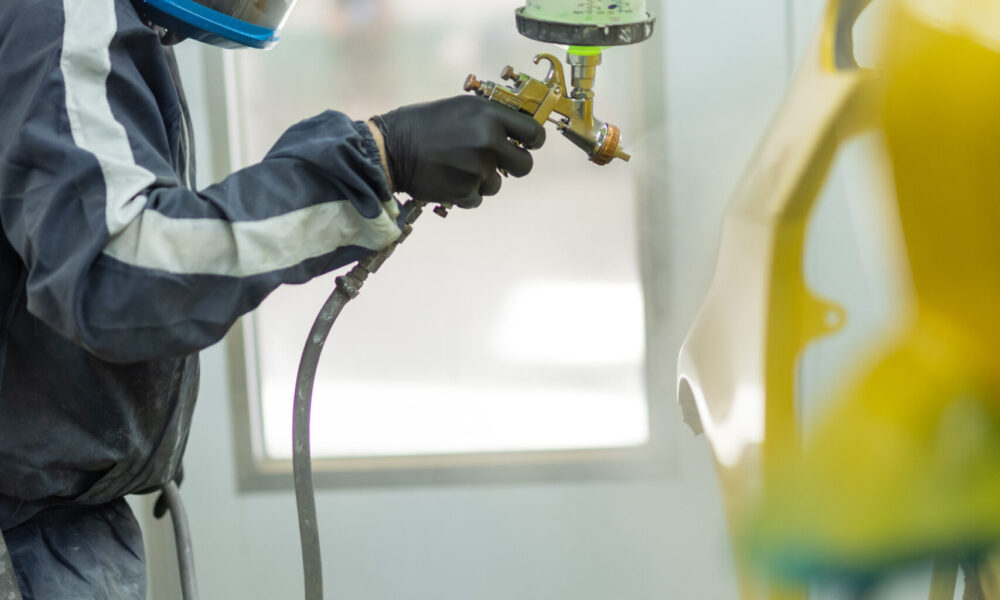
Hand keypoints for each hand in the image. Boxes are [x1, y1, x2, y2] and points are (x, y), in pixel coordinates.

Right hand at [372, 95, 545, 207]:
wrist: (390, 149)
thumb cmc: (422, 124)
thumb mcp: (461, 108)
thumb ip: (490, 119)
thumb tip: (516, 132)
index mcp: (489, 116)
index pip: (534, 133)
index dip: (533, 141)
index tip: (527, 144)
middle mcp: (489, 142)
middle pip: (525, 165)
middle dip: (514, 165)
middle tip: (497, 163)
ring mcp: (478, 169)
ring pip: (497, 184)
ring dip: (482, 180)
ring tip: (456, 167)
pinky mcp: (465, 192)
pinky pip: (477, 198)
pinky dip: (465, 193)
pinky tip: (447, 179)